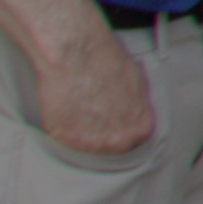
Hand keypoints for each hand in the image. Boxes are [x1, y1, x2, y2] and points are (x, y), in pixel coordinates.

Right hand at [28, 26, 156, 158]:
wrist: (74, 55)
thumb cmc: (106, 62)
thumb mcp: (138, 83)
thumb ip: (139, 106)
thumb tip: (137, 111)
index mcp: (140, 129)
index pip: (134, 142)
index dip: (121, 130)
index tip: (112, 123)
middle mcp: (118, 142)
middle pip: (112, 147)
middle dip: (104, 134)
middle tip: (93, 115)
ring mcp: (90, 144)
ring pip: (88, 146)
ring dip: (83, 133)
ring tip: (78, 108)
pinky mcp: (63, 140)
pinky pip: (64, 140)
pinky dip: (62, 127)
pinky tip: (64, 108)